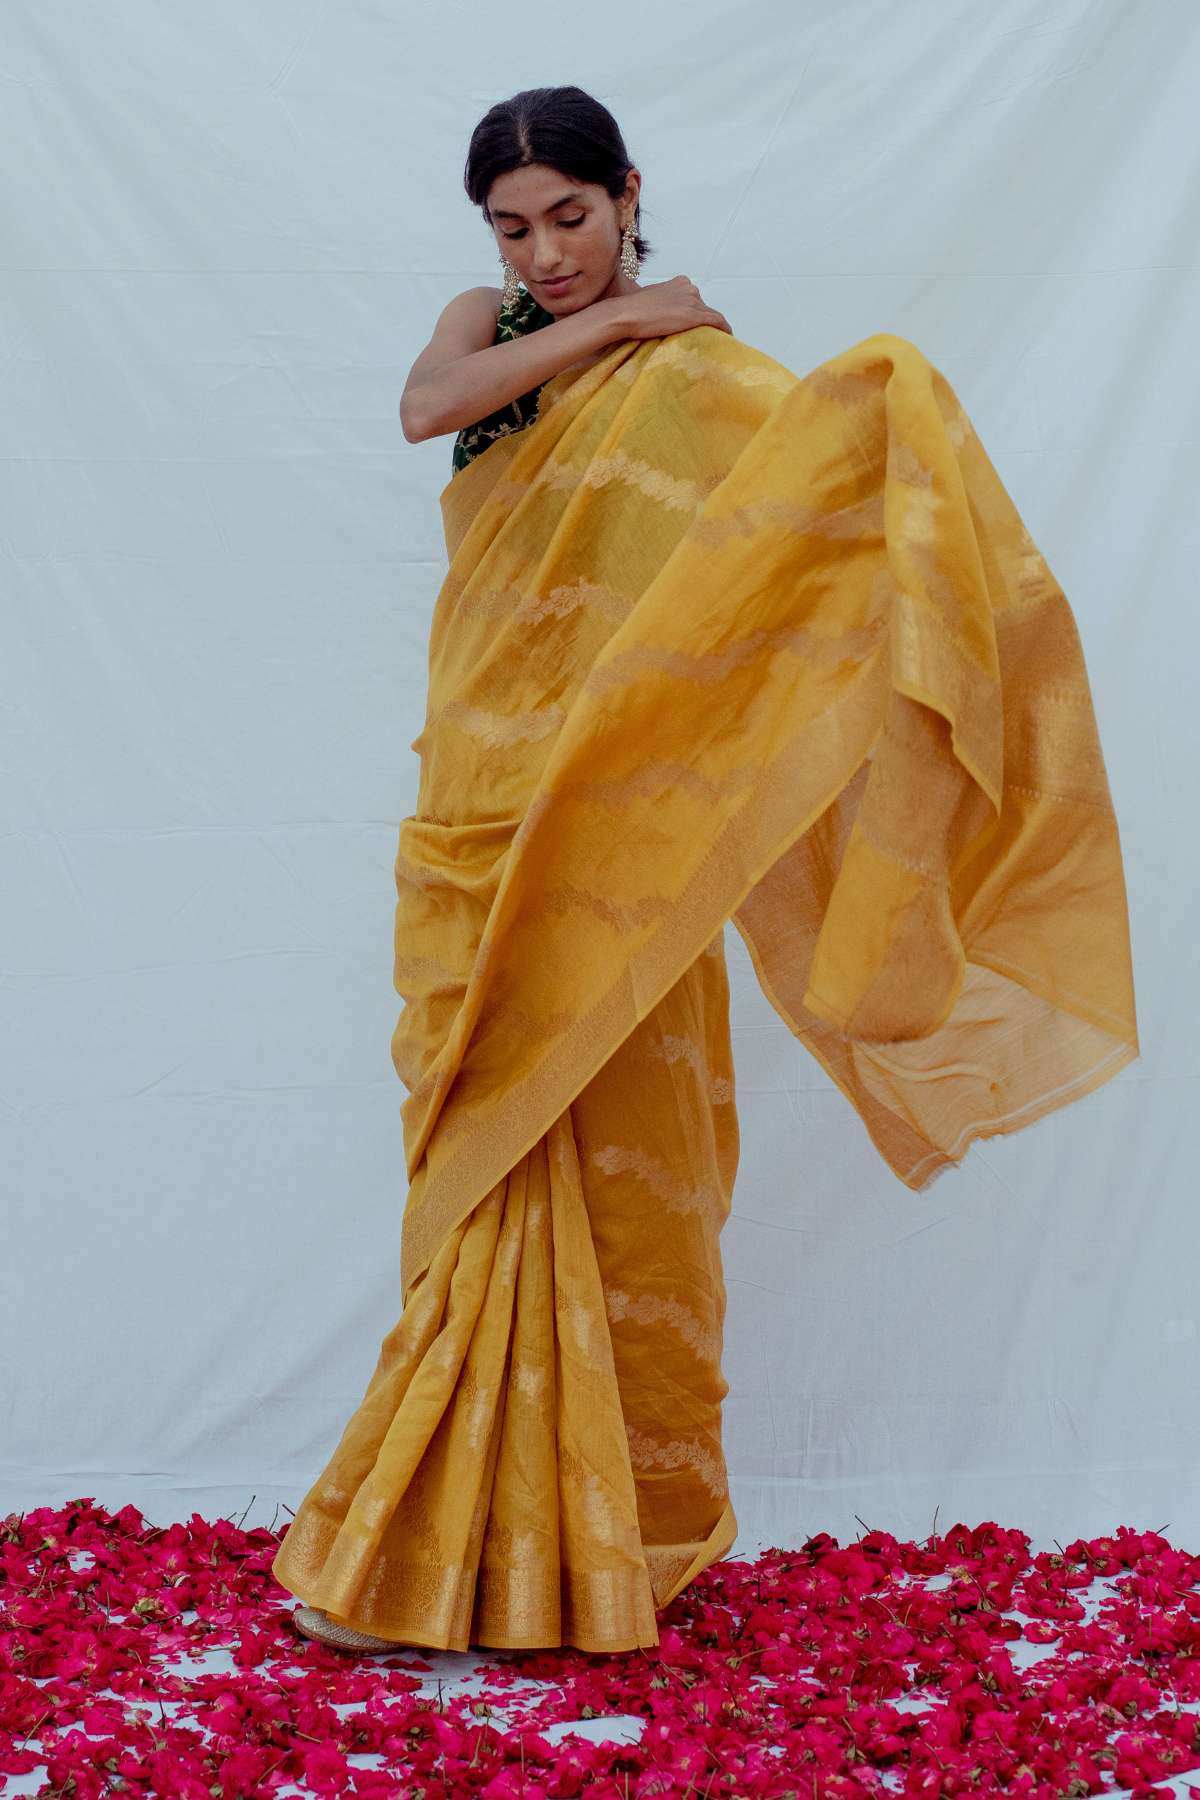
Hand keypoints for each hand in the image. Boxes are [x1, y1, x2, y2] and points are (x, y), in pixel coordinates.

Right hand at [609, 276, 731, 339]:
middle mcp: (689, 288)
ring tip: (719, 341)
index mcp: (680, 282)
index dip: (698, 313)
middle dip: (706, 322)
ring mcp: (692, 301)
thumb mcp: (651, 299)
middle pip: (705, 307)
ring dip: (717, 328)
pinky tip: (729, 339)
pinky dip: (726, 330)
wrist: (626, 314)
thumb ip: (663, 303)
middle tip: (707, 337)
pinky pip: (718, 322)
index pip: (695, 299)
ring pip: (713, 315)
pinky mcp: (694, 315)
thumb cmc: (632, 310)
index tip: (698, 325)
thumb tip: (663, 315)